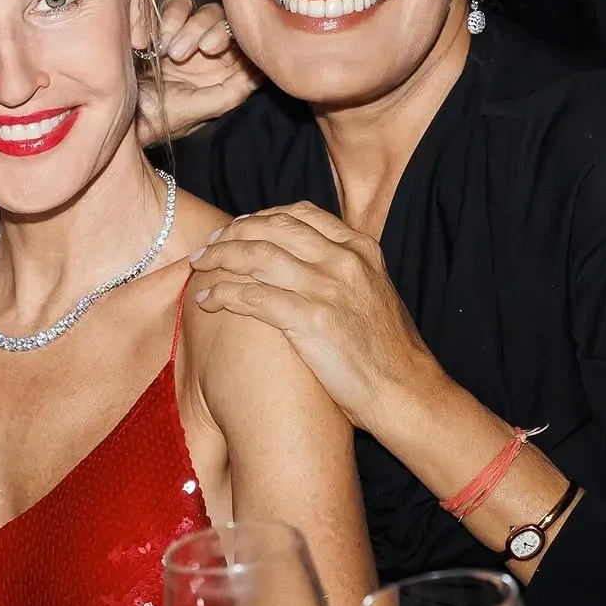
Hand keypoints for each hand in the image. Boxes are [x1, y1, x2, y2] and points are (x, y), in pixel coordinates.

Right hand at [137, 0, 260, 146]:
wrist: (111, 108)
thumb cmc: (153, 119)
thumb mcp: (195, 111)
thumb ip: (230, 94)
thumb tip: (261, 73)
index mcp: (223, 75)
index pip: (247, 46)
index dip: (243, 40)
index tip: (228, 49)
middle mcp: (209, 53)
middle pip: (228, 22)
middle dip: (216, 31)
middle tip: (204, 49)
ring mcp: (186, 36)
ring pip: (205, 10)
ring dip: (191, 27)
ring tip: (170, 53)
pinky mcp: (163, 23)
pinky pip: (179, 4)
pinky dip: (171, 17)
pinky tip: (157, 42)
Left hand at [189, 201, 445, 437]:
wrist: (406, 392)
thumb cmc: (386, 350)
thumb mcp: (373, 291)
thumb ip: (342, 267)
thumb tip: (301, 256)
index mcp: (360, 249)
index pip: (300, 214)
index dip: (261, 216)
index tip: (237, 227)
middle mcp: (344, 261)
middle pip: (272, 228)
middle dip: (233, 233)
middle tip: (208, 247)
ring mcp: (328, 289)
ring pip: (257, 257)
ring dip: (220, 259)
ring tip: (199, 267)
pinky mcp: (311, 321)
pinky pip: (253, 297)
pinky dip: (223, 294)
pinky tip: (206, 300)